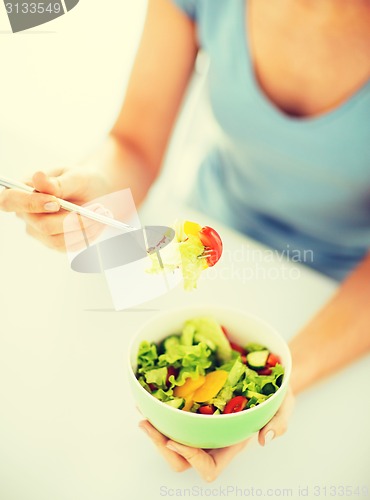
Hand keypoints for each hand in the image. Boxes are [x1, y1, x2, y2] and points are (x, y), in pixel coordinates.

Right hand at [0, 167, 108, 250]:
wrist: (96, 193)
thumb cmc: (82, 181)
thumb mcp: (75, 176)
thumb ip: (58, 182)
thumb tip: (38, 178)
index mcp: (23, 191)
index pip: (10, 200)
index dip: (29, 204)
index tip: (56, 203)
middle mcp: (26, 214)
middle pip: (41, 226)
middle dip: (72, 220)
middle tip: (97, 210)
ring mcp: (39, 232)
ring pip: (58, 240)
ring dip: (84, 230)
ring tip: (102, 214)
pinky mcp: (55, 243)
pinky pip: (70, 246)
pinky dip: (88, 236)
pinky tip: (99, 223)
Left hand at [139, 387, 294, 481]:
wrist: (268, 377)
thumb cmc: (277, 397)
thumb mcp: (284, 407)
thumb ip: (279, 423)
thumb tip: (265, 439)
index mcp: (231, 445)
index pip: (208, 467)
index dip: (190, 459)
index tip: (174, 441)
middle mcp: (212, 439)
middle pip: (181, 459)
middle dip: (161, 445)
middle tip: (147, 424)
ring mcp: (201, 425)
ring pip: (172, 440)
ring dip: (155, 430)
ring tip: (142, 412)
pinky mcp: (194, 409)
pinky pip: (172, 418)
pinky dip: (158, 411)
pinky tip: (147, 398)